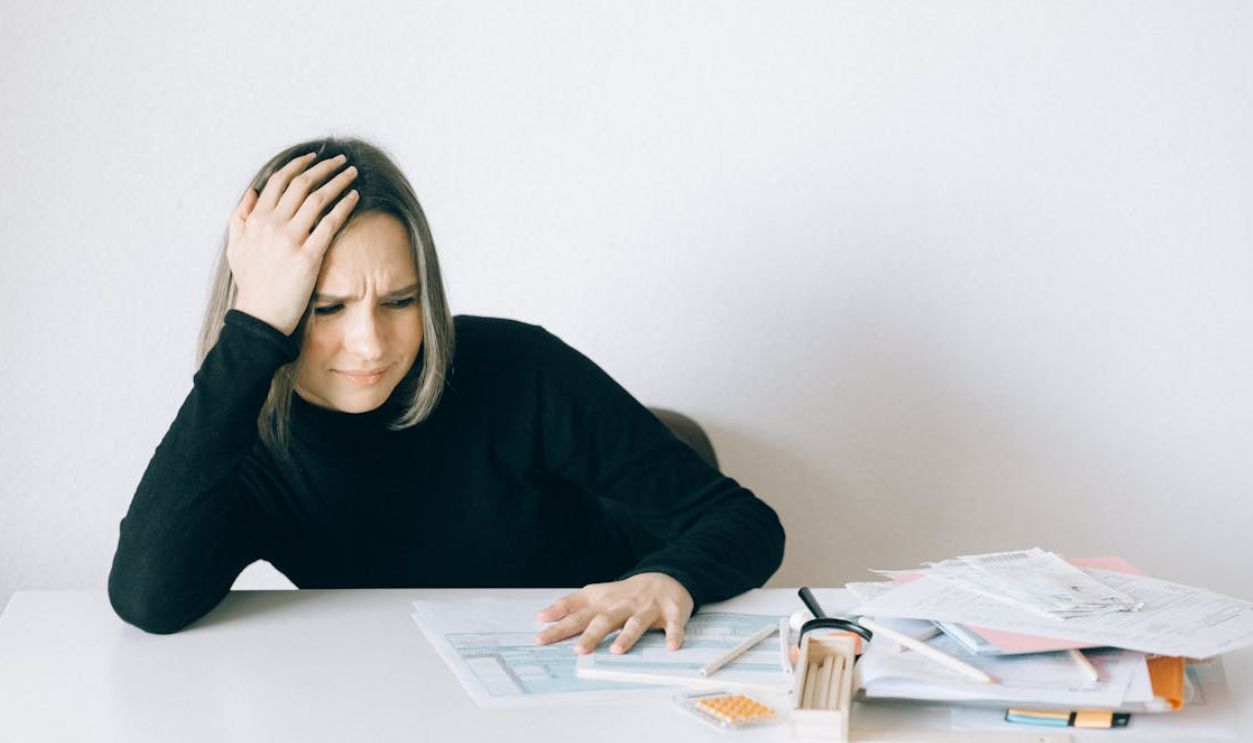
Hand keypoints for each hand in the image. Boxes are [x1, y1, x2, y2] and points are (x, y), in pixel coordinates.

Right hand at [227, 151, 359, 334]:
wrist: (260, 316)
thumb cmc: (251, 283)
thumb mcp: (236, 247)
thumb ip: (240, 217)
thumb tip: (252, 192)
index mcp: (256, 220)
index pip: (279, 181)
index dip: (298, 165)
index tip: (314, 157)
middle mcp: (272, 225)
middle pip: (302, 184)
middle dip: (324, 167)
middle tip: (340, 160)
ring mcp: (291, 240)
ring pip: (318, 199)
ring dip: (338, 181)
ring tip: (352, 173)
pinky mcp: (308, 257)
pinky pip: (330, 224)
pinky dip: (344, 206)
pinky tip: (355, 197)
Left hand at [535, 573, 693, 653]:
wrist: (665, 577)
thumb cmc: (626, 593)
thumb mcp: (596, 595)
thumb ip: (570, 605)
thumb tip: (541, 616)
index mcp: (604, 603)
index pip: (577, 615)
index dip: (559, 625)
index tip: (541, 638)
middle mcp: (623, 605)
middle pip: (605, 620)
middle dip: (592, 635)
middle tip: (579, 650)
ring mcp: (647, 608)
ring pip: (636, 623)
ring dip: (627, 636)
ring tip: (617, 650)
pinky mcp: (671, 612)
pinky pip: (673, 624)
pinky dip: (673, 635)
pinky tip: (672, 647)